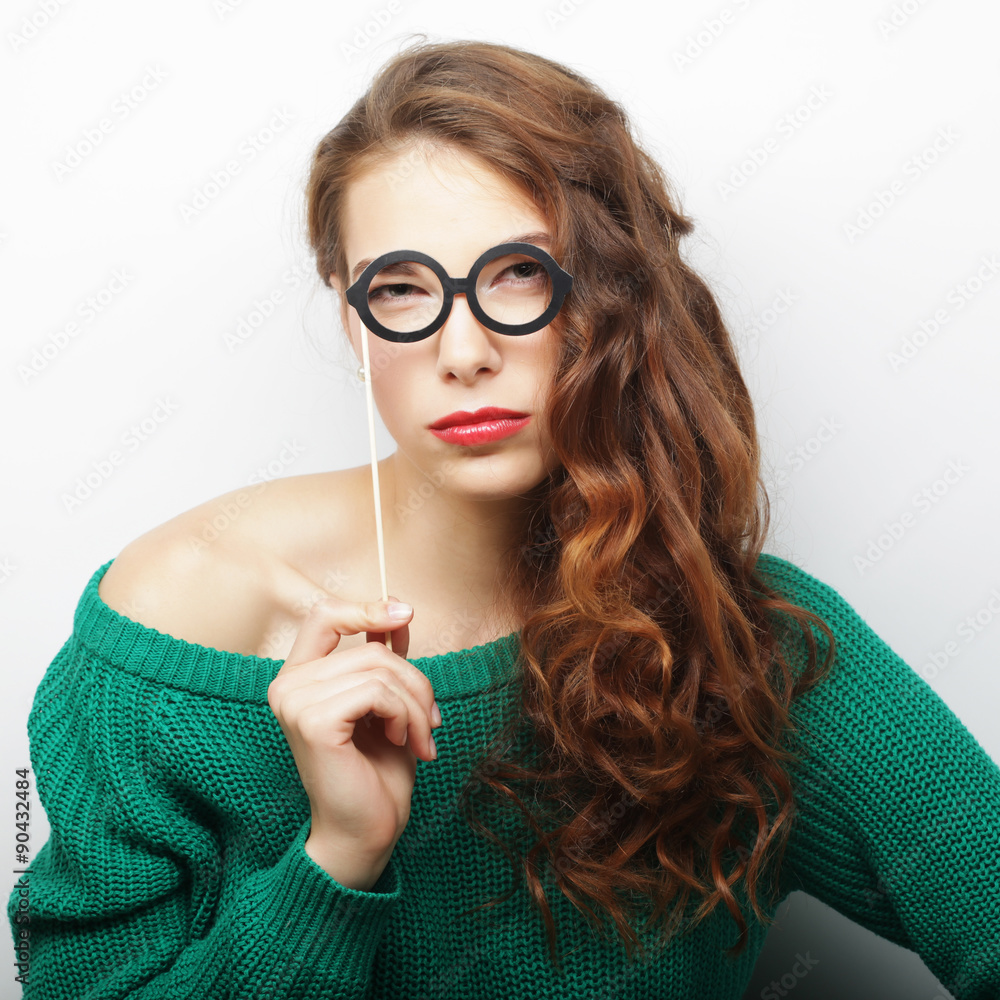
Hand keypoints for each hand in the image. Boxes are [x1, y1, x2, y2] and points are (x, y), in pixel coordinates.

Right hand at [267, 594, 440, 883]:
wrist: (366, 830)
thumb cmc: (375, 770)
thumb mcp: (387, 702)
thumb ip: (385, 657)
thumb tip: (399, 612)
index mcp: (299, 677)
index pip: (324, 615)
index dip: (366, 608)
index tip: (405, 612)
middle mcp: (287, 686)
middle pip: (371, 650)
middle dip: (415, 682)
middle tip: (430, 720)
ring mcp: (295, 702)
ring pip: (380, 669)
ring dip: (416, 704)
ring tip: (420, 736)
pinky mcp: (313, 721)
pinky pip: (377, 692)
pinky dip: (404, 715)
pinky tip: (404, 741)